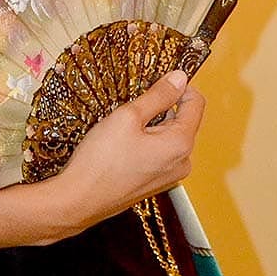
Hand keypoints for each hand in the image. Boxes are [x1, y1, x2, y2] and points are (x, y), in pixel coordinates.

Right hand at [46, 70, 204, 237]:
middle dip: (160, 107)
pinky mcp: (156, 182)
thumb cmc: (102, 158)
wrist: (81, 198)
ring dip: (151, 124)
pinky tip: (122, 144)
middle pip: (182, 119)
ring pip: (168, 136)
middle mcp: (183, 162)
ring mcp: (170, 175)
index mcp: (181, 144)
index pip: (195, 103)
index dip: (177, 86)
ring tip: (122, 127)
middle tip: (129, 106)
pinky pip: (159, 152)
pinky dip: (146, 141)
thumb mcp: (128, 116)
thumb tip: (180, 77)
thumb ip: (158, 95)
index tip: (153, 80)